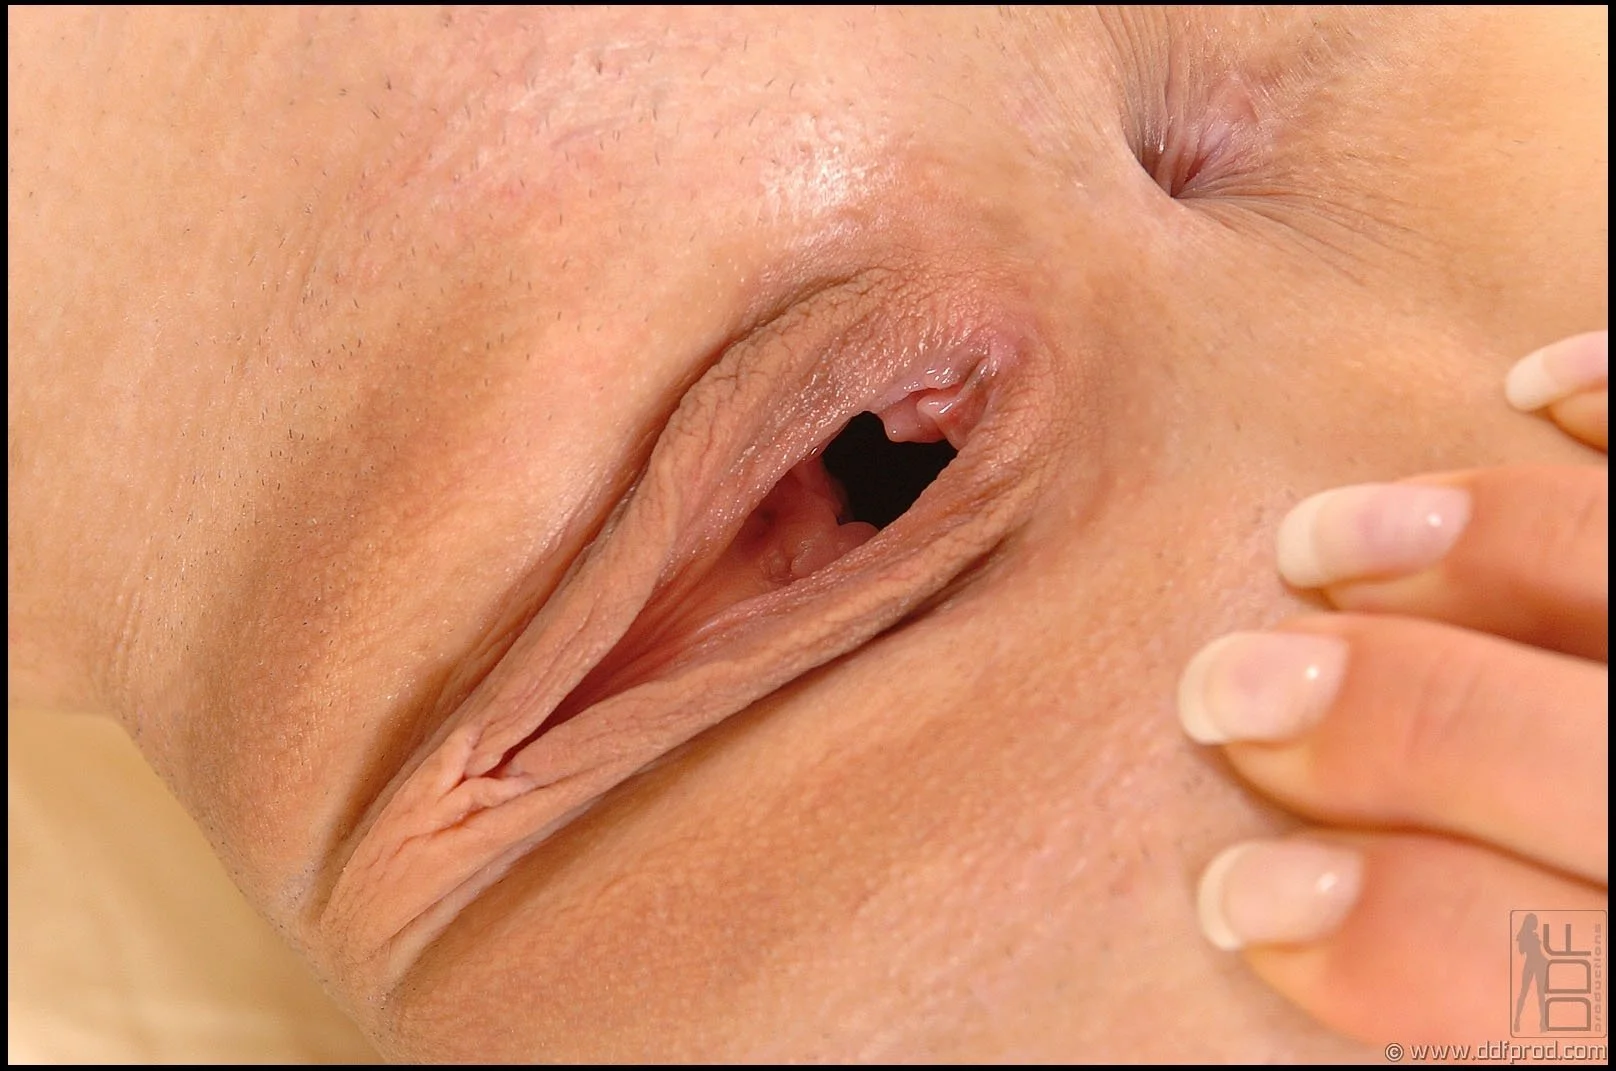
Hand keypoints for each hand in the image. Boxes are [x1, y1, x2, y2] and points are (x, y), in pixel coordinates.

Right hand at [1179, 331, 1607, 1047]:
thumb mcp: (1607, 1010)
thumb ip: (1514, 983)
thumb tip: (1304, 920)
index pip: (1532, 967)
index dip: (1375, 942)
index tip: (1235, 900)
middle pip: (1582, 758)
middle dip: (1382, 720)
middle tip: (1226, 691)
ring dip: (1485, 544)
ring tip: (1321, 537)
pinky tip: (1537, 384)